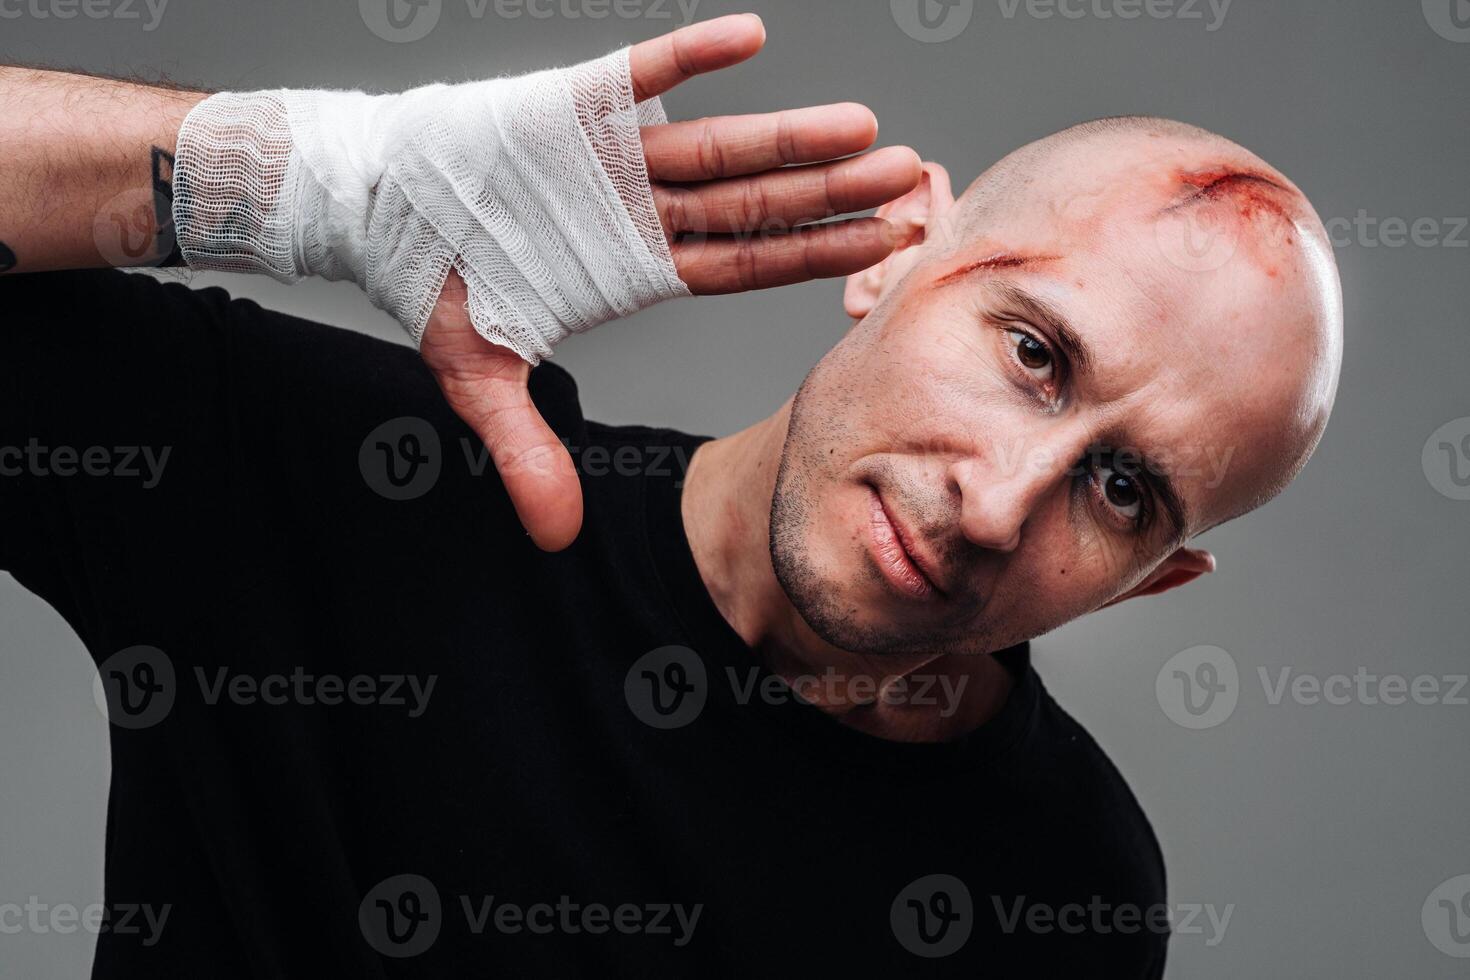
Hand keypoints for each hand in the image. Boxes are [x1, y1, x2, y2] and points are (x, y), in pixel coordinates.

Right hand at [420, 12, 921, 550]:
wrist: (376, 202)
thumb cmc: (435, 281)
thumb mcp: (479, 376)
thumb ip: (527, 451)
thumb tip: (557, 539)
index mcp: (637, 267)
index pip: (745, 265)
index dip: (814, 258)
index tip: (885, 248)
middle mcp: (641, 210)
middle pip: (753, 206)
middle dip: (829, 196)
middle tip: (912, 181)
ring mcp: (614, 157)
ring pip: (718, 148)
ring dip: (788, 139)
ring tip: (865, 128)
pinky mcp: (574, 105)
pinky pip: (641, 77)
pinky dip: (690, 58)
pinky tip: (750, 38)